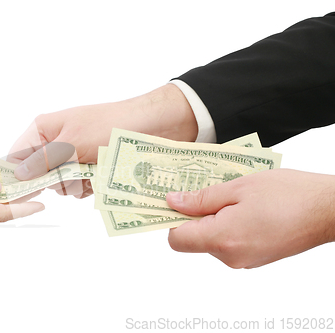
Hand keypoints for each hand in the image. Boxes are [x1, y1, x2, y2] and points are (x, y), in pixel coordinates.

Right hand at [8, 83, 197, 197]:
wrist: (151, 126)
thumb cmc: (110, 125)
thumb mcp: (73, 140)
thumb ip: (45, 159)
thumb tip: (19, 174)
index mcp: (44, 129)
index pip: (17, 157)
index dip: (17, 176)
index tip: (20, 194)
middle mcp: (55, 143)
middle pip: (39, 176)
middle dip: (56, 180)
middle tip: (73, 173)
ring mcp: (73, 157)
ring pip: (61, 185)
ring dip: (76, 184)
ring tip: (93, 171)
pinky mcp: (89, 168)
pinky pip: (79, 187)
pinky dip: (89, 186)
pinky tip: (101, 177)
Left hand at [166, 169, 334, 267]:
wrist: (329, 210)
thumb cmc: (288, 194)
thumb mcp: (238, 187)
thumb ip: (201, 198)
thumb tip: (172, 202)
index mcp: (222, 239)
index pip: (177, 239)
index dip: (172, 219)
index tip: (174, 199)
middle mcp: (231, 257)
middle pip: (194, 239)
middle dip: (196, 214)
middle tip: (207, 189)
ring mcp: (244, 261)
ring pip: (212, 239)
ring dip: (214, 218)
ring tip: (234, 196)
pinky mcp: (255, 258)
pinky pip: (230, 242)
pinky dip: (229, 225)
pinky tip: (245, 207)